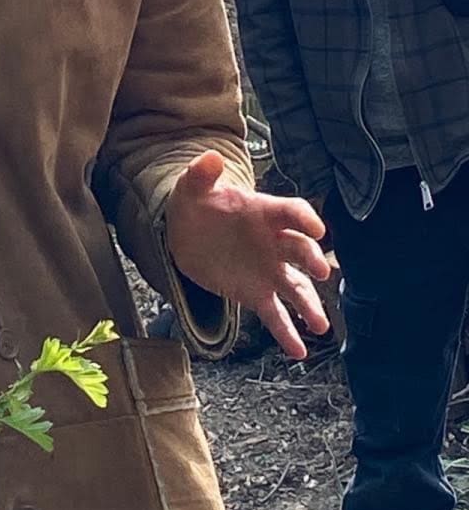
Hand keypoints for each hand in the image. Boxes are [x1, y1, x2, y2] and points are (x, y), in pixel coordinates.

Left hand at [165, 151, 331, 360]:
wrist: (186, 233)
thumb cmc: (197, 204)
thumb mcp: (192, 186)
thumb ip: (201, 174)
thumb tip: (210, 157)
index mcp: (264, 212)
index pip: (292, 212)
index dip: (306, 219)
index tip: (317, 230)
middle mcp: (274, 243)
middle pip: (300, 251)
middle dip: (313, 260)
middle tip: (322, 271)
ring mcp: (269, 270)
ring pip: (296, 288)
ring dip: (310, 306)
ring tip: (321, 326)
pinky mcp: (256, 293)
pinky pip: (276, 315)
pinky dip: (287, 333)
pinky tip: (299, 352)